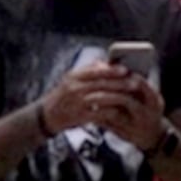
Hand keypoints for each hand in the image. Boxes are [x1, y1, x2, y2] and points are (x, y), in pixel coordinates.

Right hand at [41, 62, 162, 146]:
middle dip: (120, 83)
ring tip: (130, 98)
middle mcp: (74, 88)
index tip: (125, 69)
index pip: (95, 70)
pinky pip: (98, 114)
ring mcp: (76, 103)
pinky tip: (120, 112)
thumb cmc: (62, 96)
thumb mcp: (71, 80)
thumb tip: (106, 64)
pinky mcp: (79, 117)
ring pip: (101, 98)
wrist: (46, 116)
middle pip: (101, 84)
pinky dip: (110, 113)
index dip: (111, 70)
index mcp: (73, 76)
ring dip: (118, 98)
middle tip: (134, 83)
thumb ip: (88, 72)